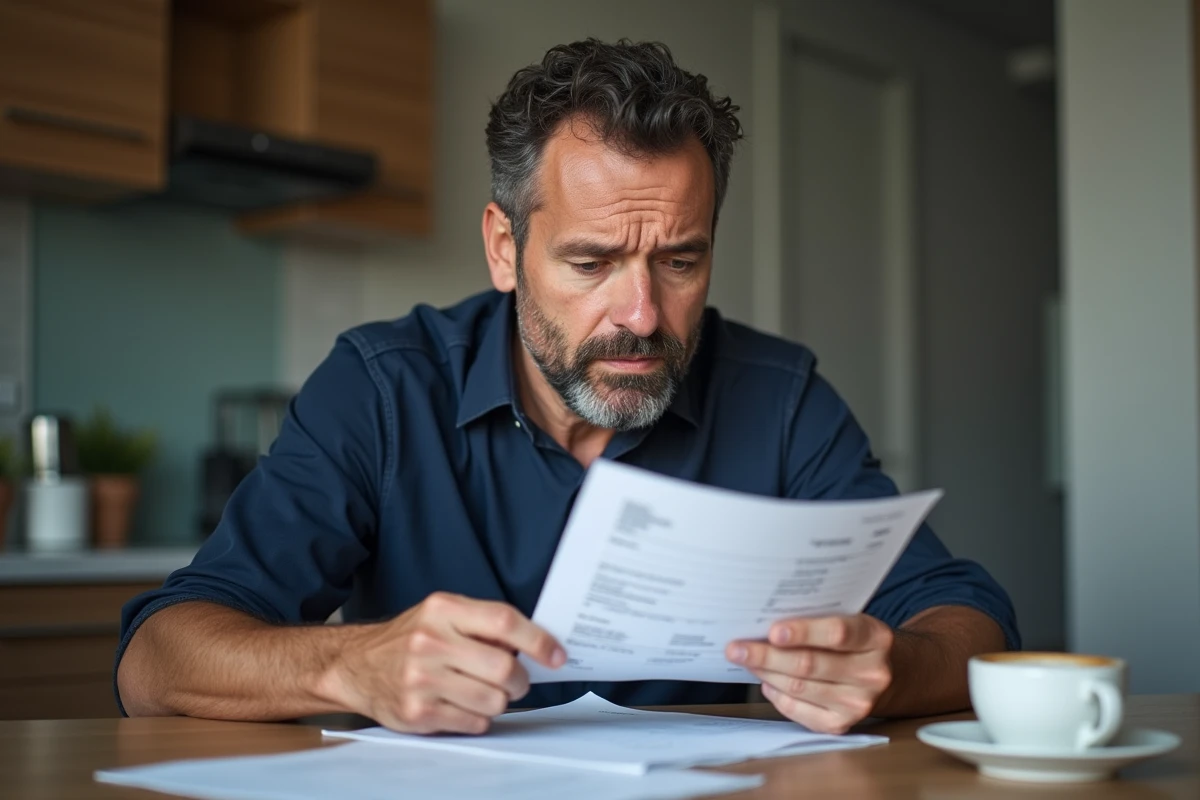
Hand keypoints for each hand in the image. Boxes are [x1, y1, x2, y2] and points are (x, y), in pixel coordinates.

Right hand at [321, 592, 563, 734]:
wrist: (355, 666)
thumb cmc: (410, 638)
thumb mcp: (442, 614)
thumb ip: (483, 623)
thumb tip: (536, 644)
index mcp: (443, 609)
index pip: (504, 621)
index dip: (538, 641)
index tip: (557, 655)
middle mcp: (431, 641)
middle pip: (504, 668)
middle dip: (521, 680)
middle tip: (516, 681)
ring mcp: (422, 679)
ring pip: (494, 700)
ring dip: (500, 701)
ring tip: (484, 692)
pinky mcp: (417, 712)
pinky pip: (473, 722)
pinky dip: (479, 717)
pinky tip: (463, 705)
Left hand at [726, 614, 893, 733]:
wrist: (886, 676)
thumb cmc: (854, 641)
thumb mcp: (849, 619)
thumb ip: (818, 618)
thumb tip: (765, 620)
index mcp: (876, 638)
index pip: (838, 633)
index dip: (804, 632)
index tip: (772, 631)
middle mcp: (872, 674)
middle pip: (811, 664)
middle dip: (768, 655)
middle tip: (737, 648)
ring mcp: (858, 703)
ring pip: (800, 687)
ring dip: (766, 673)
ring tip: (744, 659)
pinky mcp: (842, 724)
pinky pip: (798, 710)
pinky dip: (776, 694)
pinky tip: (766, 681)